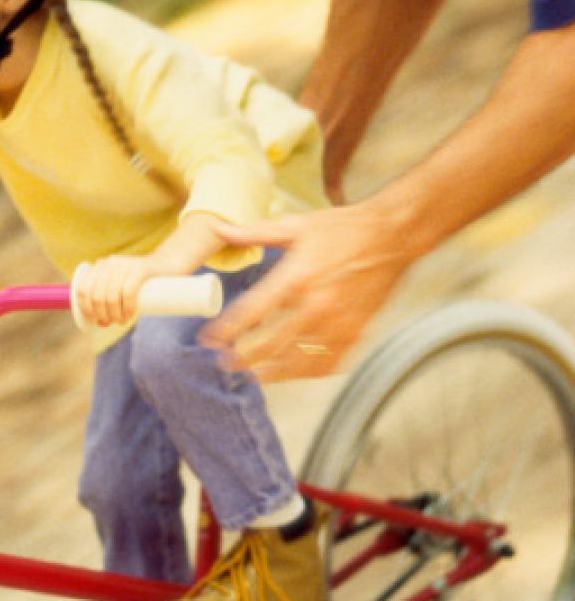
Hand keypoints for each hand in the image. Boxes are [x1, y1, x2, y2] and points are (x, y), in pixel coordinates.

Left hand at [74, 255, 157, 327]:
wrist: (166, 265)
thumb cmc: (141, 282)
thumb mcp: (120, 284)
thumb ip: (108, 297)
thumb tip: (99, 322)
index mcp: (100, 267)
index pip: (83, 289)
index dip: (86, 308)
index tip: (95, 320)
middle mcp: (110, 263)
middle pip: (97, 295)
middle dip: (102, 315)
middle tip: (111, 323)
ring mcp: (125, 264)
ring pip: (111, 296)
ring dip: (115, 315)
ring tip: (121, 321)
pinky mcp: (141, 268)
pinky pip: (128, 292)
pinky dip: (127, 308)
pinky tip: (129, 315)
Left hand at [200, 203, 412, 380]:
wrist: (391, 236)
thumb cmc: (343, 229)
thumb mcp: (294, 226)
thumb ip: (253, 233)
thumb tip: (218, 228)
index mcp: (296, 277)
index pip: (251, 314)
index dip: (226, 332)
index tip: (208, 341)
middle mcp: (315, 306)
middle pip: (270, 345)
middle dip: (243, 358)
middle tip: (225, 363)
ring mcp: (337, 323)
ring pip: (298, 362)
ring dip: (272, 372)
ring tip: (255, 374)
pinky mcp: (356, 332)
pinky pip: (327, 363)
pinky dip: (307, 372)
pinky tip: (294, 371)